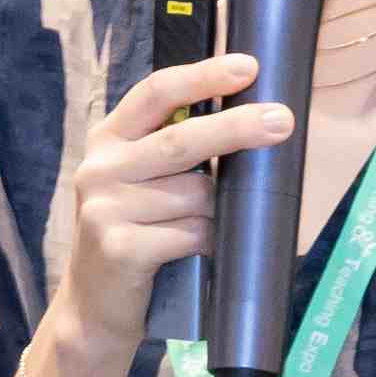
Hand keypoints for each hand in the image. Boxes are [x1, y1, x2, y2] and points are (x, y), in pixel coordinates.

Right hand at [41, 49, 298, 368]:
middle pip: (181, 140)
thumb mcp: (142, 184)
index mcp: (108, 140)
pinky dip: (208, 241)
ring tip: (211, 226)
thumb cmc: (134, 238)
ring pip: (194, 196)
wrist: (93, 308)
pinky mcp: (119, 248)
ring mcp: (105, 208)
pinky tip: (204, 250)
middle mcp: (100, 167)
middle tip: (282, 120)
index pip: (156, 93)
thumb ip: (174, 152)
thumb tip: (251, 121)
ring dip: (219, 211)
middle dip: (237, 128)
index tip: (248, 67)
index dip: (203, 76)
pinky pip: (190, 234)